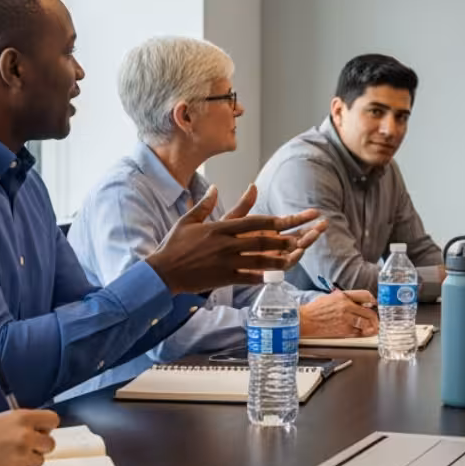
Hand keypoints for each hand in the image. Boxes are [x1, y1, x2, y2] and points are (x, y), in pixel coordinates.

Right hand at [0, 409, 58, 465]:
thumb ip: (19, 424)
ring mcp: (21, 456)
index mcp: (21, 418)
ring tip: (5, 458)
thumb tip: (34, 429)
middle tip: (21, 448)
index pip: (52, 420)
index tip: (39, 432)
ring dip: (27, 460)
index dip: (46, 428)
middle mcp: (25, 436)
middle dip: (38, 447)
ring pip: (39, 461)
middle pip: (50, 444)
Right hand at [147, 186, 321, 294]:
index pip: (252, 222)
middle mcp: (226, 243)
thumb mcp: (189, 220)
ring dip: (280, 258)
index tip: (288, 219)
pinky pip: (249, 277)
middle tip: (301, 238)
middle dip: (284, 238)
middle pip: (262, 240)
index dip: (273, 221)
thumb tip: (215, 187)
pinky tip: (276, 277)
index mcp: (220, 228)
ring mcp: (226, 262)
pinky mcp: (224, 278)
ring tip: (295, 257)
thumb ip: (205, 204)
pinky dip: (264, 277)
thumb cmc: (175, 244)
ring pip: (260, 259)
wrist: (163, 271)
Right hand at [300, 291, 377, 337]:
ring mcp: (345, 320)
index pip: (365, 295)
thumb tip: (360, 303)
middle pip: (369, 312)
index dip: (372, 300)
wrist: (305, 320)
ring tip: (373, 328)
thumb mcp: (331, 297)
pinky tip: (362, 333)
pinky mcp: (343, 331)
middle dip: (375, 317)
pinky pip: (358, 333)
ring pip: (366, 324)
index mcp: (343, 296)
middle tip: (376, 320)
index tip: (374, 303)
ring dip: (372, 326)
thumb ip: (346, 298)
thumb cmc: (315, 310)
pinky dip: (362, 333)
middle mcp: (346, 307)